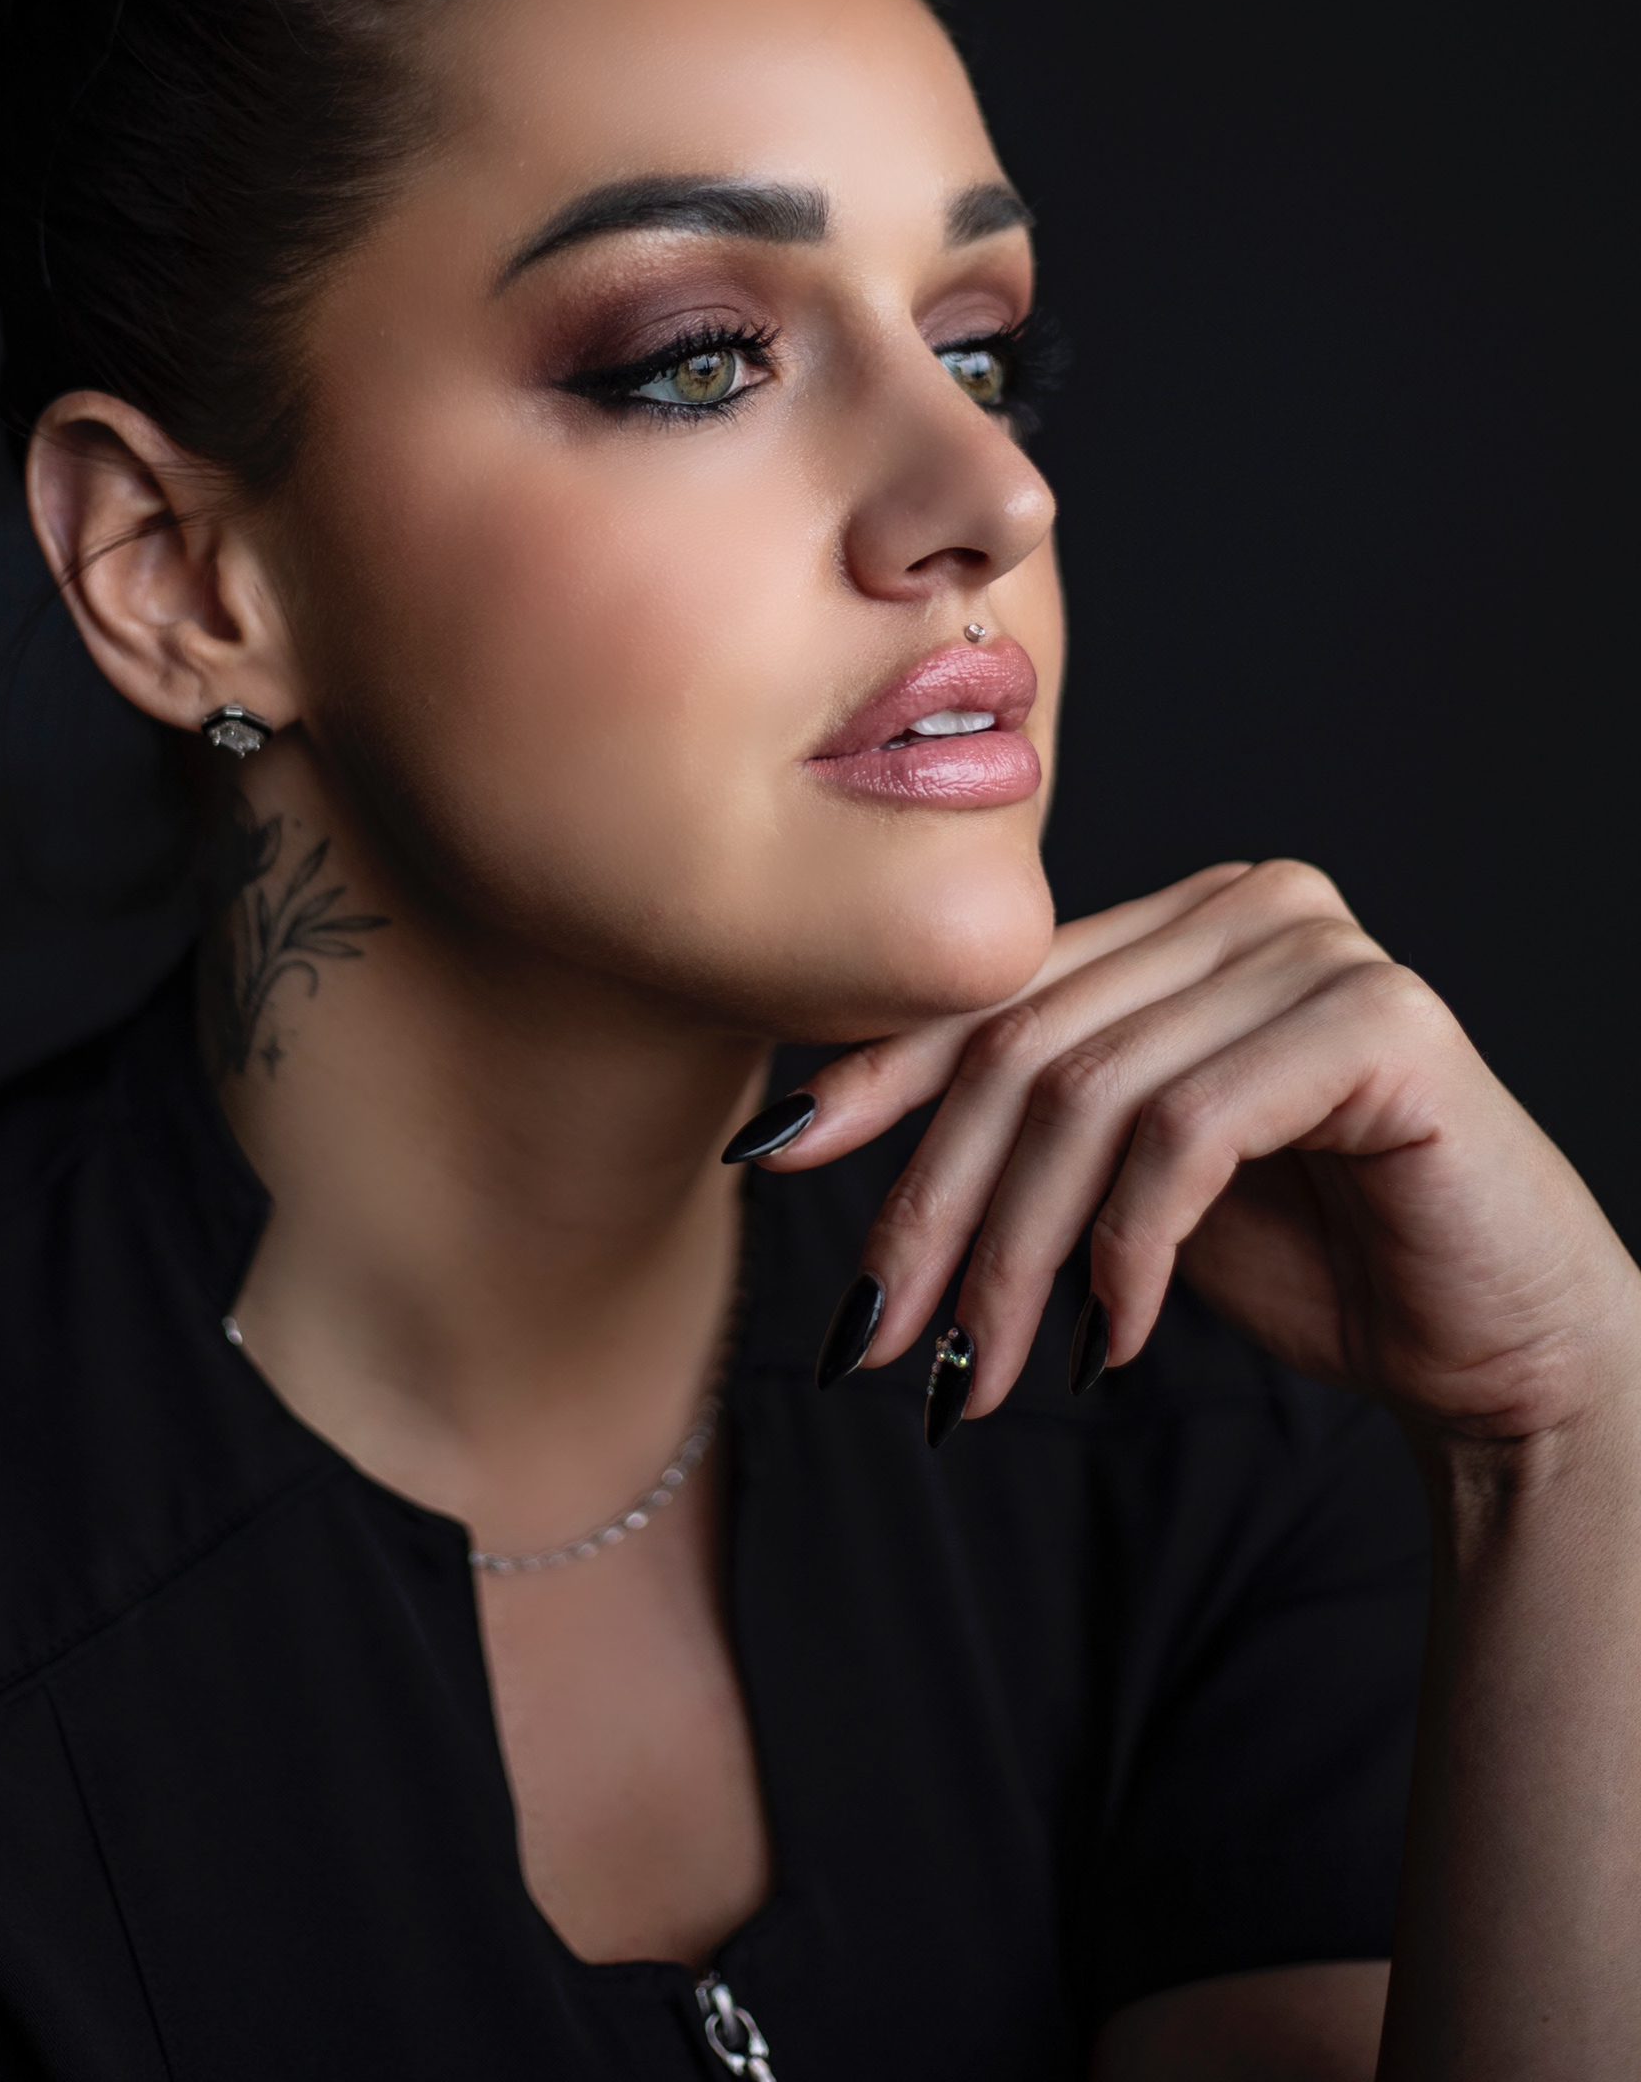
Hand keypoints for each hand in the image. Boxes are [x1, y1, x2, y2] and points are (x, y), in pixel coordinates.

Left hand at [768, 862, 1640, 1443]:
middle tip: (881, 1338)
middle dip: (937, 1204)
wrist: (1501, 1348)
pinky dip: (1126, 1248)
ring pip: (1089, 1096)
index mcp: (1184, 915)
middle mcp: (1249, 902)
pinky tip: (1112, 1339)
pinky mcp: (1379, 1025)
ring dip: (1017, 1256)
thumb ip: (1028, 1121)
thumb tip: (812, 1125)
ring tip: (987, 1373)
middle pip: (1027, 1045)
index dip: (878, 1072)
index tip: (775, 1159)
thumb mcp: (1128, 1182)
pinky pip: (1186, 1132)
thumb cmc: (1316, 1261)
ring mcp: (1320, 949)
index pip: (996, 986)